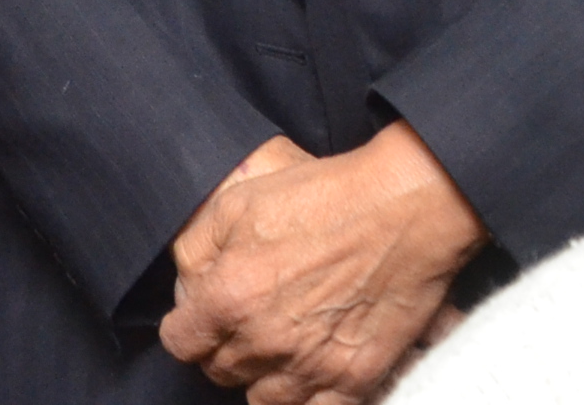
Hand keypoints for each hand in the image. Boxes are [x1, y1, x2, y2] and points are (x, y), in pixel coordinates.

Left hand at [162, 124, 486, 403]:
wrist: (403, 210)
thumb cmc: (323, 198)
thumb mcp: (236, 202)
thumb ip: (196, 250)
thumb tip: (187, 287)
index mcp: (229, 297)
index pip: (180, 343)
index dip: (187, 328)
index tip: (199, 318)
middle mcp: (266, 341)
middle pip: (221, 371)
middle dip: (224, 348)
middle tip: (243, 324)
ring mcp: (314, 365)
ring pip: (265, 401)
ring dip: (263, 377)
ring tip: (277, 348)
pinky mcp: (358, 378)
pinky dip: (309, 398)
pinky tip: (311, 372)